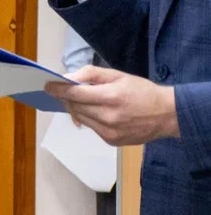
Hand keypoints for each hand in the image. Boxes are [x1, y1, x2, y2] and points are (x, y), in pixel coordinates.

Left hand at [44, 66, 179, 145]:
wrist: (167, 115)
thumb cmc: (142, 91)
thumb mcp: (118, 75)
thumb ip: (91, 74)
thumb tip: (68, 78)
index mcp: (111, 97)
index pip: (75, 93)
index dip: (58, 89)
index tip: (47, 85)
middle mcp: (108, 117)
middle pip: (75, 106)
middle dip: (67, 97)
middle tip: (63, 90)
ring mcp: (109, 131)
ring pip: (80, 118)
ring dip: (76, 108)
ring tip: (81, 100)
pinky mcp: (111, 140)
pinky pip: (91, 127)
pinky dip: (89, 118)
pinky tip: (97, 112)